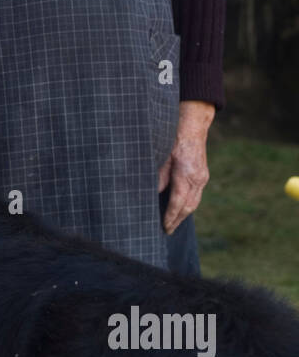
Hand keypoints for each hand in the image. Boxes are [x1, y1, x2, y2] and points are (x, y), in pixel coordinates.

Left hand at [158, 100, 214, 234]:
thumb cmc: (174, 138)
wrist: (194, 125)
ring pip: (194, 203)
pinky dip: (188, 205)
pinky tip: (180, 210)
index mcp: (185, 173)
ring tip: (172, 224)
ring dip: (183, 215)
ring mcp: (202, 177)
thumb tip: (153, 193)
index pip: (178, 201)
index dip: (170, 216)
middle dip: (177, 220)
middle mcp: (197, 178)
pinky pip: (196, 195)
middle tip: (167, 231)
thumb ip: (158, 176)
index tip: (164, 227)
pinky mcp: (203, 175)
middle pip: (188, 207)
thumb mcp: (162, 155)